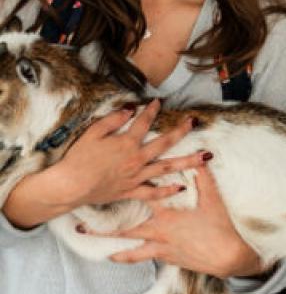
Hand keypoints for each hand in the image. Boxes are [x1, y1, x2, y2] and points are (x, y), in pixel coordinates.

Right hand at [52, 101, 210, 209]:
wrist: (70, 186)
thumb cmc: (78, 158)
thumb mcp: (93, 133)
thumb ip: (113, 120)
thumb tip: (130, 109)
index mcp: (127, 142)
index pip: (144, 122)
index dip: (152, 110)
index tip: (159, 102)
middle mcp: (137, 158)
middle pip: (165, 142)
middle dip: (181, 131)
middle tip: (194, 123)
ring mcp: (136, 176)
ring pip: (167, 167)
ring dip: (189, 161)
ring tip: (206, 157)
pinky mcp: (131, 191)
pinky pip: (153, 192)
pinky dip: (167, 190)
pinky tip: (181, 187)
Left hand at [106, 165, 264, 277]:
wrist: (226, 257)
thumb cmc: (220, 227)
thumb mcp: (213, 200)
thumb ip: (204, 179)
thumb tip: (201, 157)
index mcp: (168, 215)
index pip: (145, 197)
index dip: (130, 187)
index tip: (112, 179)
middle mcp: (159, 232)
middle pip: (126, 228)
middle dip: (103, 228)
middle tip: (82, 226)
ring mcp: (161, 247)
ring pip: (130, 248)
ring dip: (112, 247)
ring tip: (96, 247)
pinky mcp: (166, 258)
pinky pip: (142, 257)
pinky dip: (129, 257)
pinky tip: (120, 257)